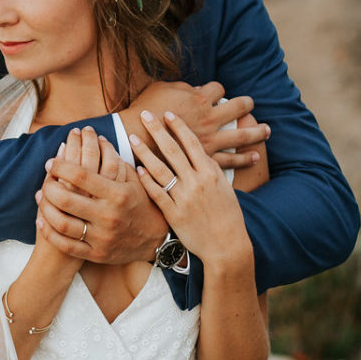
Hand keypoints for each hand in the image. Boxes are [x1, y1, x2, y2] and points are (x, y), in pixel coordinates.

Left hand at [36, 125, 167, 263]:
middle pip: (67, 199)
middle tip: (45, 178)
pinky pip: (66, 245)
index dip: (61, 166)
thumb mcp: (133, 179)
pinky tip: (42, 220)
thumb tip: (97, 137)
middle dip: (49, 186)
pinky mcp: (96, 254)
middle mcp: (108, 215)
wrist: (154, 239)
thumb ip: (115, 159)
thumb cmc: (140, 203)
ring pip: (62, 223)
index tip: (51, 161)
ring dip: (45, 208)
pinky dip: (50, 232)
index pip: (81, 176)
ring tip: (40, 196)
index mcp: (117, 194)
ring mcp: (101, 237)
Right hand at [120, 81, 269, 170]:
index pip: (218, 88)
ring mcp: (211, 140)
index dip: (217, 89)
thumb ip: (180, 86)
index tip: (214, 92)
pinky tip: (254, 157)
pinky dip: (244, 159)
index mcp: (199, 99)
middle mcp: (210, 118)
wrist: (135, 138)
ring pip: (242, 135)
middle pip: (238, 107)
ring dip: (257, 131)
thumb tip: (193, 88)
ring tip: (267, 130)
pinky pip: (231, 160)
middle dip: (247, 104)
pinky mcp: (207, 158)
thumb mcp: (160, 88)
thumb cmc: (145, 111)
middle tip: (252, 104)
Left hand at [129, 110, 252, 270]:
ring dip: (145, 152)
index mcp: (210, 173)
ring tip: (132, 138)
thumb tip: (201, 152)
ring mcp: (184, 198)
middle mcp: (197, 182)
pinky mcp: (174, 214)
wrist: (227, 246)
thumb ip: (211, 169)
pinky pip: (157, 193)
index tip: (167, 113)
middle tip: (145, 115)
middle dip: (158, 130)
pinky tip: (136, 169)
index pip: (192, 143)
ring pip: (160, 169)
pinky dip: (146, 180)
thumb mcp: (225, 188)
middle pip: (173, 150)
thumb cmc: (227, 215)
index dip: (178, 126)